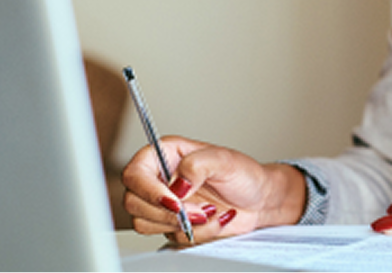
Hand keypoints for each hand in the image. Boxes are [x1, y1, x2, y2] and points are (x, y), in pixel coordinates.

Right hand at [121, 136, 305, 243]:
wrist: (258, 199)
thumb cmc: (243, 174)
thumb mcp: (225, 160)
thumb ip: (198, 165)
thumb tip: (177, 184)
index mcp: (165, 154)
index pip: (135, 173)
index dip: (148, 190)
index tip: (174, 201)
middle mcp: (159, 179)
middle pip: (134, 203)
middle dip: (168, 212)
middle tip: (200, 210)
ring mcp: (163, 204)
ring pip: (146, 224)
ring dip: (181, 224)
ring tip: (210, 212)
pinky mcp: (171, 224)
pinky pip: (170, 237)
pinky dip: (196, 233)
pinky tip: (215, 219)